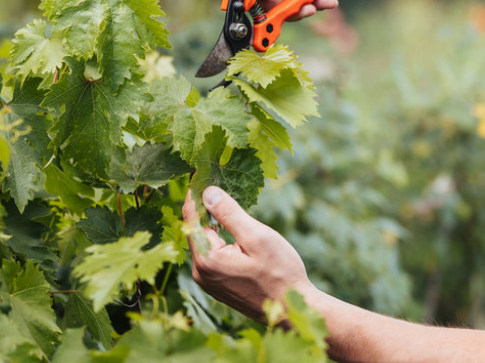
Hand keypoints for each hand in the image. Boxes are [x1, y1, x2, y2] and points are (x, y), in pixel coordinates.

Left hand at [183, 187, 312, 320]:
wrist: (292, 309)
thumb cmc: (280, 272)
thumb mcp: (256, 236)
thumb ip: (229, 213)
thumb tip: (207, 192)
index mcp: (207, 259)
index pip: (192, 218)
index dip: (195, 194)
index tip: (199, 173)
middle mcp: (201, 273)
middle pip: (196, 231)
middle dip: (204, 208)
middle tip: (214, 183)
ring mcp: (208, 282)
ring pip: (204, 243)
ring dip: (212, 224)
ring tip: (224, 203)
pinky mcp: (218, 286)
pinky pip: (212, 256)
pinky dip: (218, 240)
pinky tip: (231, 230)